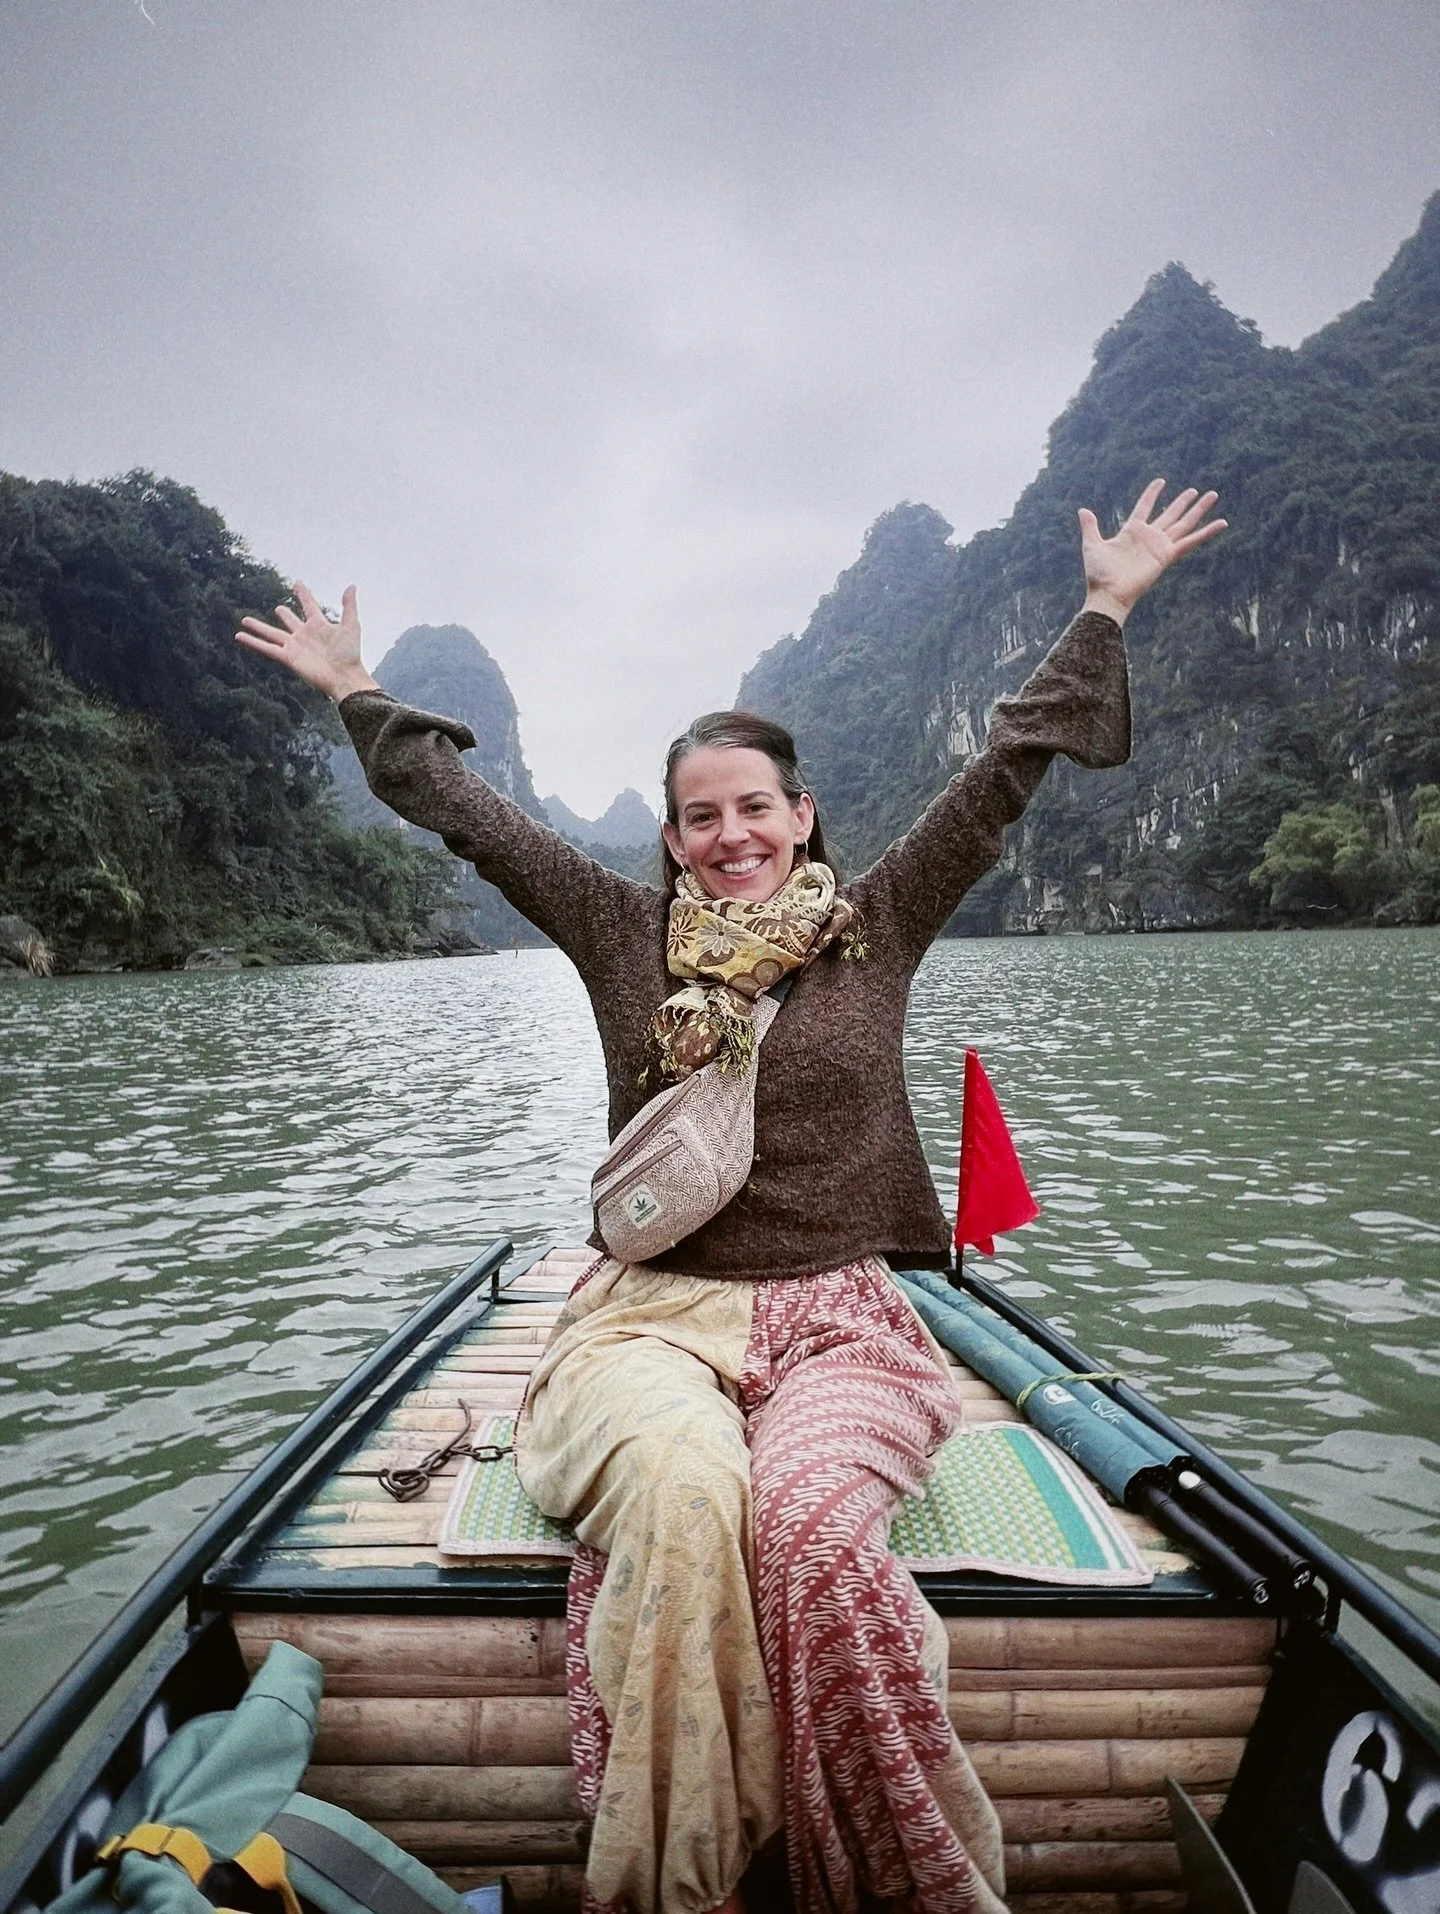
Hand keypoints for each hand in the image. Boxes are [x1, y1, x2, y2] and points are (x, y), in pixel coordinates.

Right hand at [234, 582, 379, 700]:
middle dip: (284, 614)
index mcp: (319, 625)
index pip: (309, 605)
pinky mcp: (287, 657)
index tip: (297, 583)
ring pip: (272, 633)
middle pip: (290, 620)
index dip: (303, 594)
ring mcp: (294, 646)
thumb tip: (352, 586)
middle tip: (278, 608)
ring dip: (258, 627)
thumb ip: (349, 606)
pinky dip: (253, 642)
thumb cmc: (350, 654)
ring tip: (245, 619)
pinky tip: (240, 636)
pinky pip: (267, 648)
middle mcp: (305, 634)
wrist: (344, 677)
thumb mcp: (352, 625)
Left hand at [1079, 479, 1225, 624]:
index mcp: (1132, 532)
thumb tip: (1082, 510)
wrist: (1108, 594)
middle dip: (1183, 502)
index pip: (1144, 507)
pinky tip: (1222, 523)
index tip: (1161, 481)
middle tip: (1196, 490)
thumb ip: (1090, 527)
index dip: (1152, 494)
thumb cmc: (1098, 574)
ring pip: (1184, 523)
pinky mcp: (1167, 556)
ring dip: (1199, 510)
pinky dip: (1207, 533)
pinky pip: (1190, 542)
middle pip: (1170, 514)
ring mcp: (1160, 546)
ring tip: (1213, 495)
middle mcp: (1149, 537)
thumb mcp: (1092, 545)